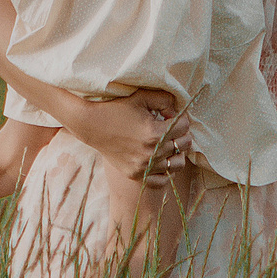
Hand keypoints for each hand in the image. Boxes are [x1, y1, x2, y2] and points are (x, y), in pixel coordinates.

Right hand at [62, 89, 194, 185]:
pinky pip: (162, 180)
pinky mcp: (136, 174)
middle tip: (170, 127)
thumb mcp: (142, 97)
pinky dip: (165, 171)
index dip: (181, 117)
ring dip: (176, 152)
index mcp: (155, 133)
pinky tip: (159, 158)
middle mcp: (151, 153)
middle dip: (181, 133)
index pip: (185, 127)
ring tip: (166, 143)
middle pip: (185, 144)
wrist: (91, 125)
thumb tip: (178, 112)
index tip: (170, 115)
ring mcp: (143, 166)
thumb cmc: (117, 108)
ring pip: (178, 164)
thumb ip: (165, 100)